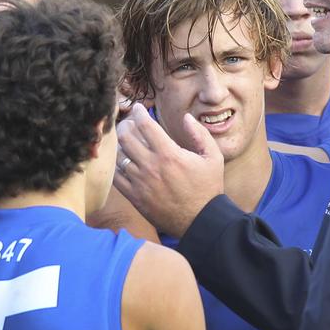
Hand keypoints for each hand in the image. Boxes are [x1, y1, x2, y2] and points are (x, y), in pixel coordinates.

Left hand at [112, 108, 223, 237]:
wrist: (200, 221)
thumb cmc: (208, 188)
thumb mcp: (213, 157)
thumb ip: (200, 134)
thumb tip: (186, 118)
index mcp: (169, 154)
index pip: (145, 125)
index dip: (138, 112)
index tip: (138, 108)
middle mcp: (151, 166)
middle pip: (125, 137)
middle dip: (125, 124)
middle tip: (129, 123)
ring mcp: (139, 182)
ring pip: (118, 155)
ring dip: (119, 144)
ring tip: (125, 140)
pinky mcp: (133, 196)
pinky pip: (116, 175)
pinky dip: (116, 164)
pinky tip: (122, 160)